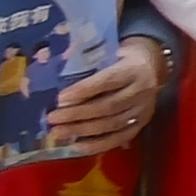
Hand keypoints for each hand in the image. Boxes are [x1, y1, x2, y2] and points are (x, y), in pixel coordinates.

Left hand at [38, 45, 172, 159]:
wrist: (150, 66)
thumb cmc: (120, 57)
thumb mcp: (107, 50)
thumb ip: (82, 58)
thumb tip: (45, 59)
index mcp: (133, 68)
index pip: (108, 81)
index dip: (84, 91)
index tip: (60, 99)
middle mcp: (142, 91)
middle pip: (108, 106)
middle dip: (77, 114)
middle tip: (53, 118)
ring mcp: (143, 110)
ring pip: (111, 124)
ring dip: (82, 130)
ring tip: (58, 132)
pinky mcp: (142, 124)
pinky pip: (119, 138)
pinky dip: (97, 144)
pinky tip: (77, 146)